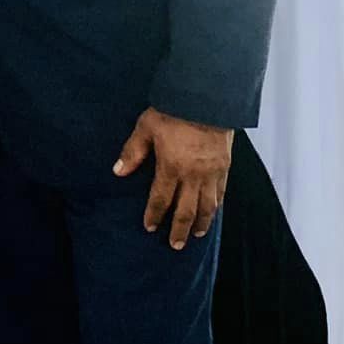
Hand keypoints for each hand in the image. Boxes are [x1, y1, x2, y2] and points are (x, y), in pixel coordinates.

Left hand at [113, 110, 232, 249]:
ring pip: (207, 206)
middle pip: (186, 211)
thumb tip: (118, 171)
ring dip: (201, 223)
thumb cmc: (174, 109)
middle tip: (175, 245)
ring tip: (196, 235)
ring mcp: (211, 173)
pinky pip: (221, 193)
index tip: (149, 227)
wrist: (208, 98)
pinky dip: (217, 206)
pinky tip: (214, 213)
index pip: (160, 199)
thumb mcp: (146, 126)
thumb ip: (133, 151)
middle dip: (179, 230)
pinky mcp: (225, 166)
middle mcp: (192, 175)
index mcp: (171, 167)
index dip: (154, 215)